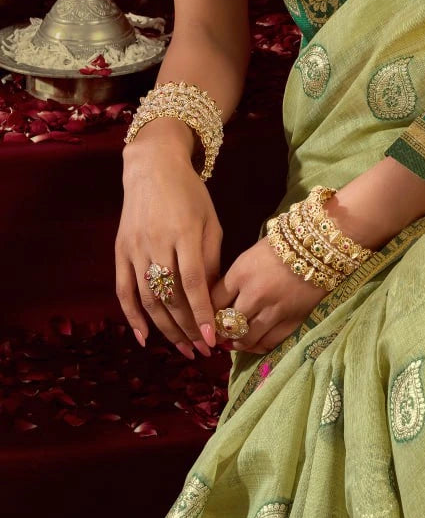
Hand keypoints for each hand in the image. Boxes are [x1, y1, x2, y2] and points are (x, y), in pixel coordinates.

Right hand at [115, 141, 222, 358]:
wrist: (152, 167)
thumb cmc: (189, 193)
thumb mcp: (210, 220)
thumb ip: (211, 258)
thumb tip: (212, 297)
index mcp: (183, 233)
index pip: (193, 283)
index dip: (201, 313)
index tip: (211, 338)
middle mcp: (156, 243)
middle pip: (170, 296)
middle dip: (187, 327)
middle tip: (202, 350)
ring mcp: (134, 248)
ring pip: (148, 299)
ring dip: (165, 328)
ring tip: (182, 348)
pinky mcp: (120, 251)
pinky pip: (123, 290)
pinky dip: (131, 316)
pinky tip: (144, 337)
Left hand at [210, 237, 329, 354]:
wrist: (319, 245)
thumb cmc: (281, 245)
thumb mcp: (250, 256)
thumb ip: (234, 280)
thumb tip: (219, 303)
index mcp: (241, 274)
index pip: (213, 303)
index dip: (207, 315)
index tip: (208, 320)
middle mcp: (255, 294)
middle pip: (227, 324)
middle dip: (220, 333)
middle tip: (219, 336)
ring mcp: (275, 310)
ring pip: (246, 338)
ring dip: (237, 343)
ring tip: (235, 342)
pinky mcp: (292, 319)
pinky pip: (269, 342)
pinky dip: (258, 346)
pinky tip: (254, 343)